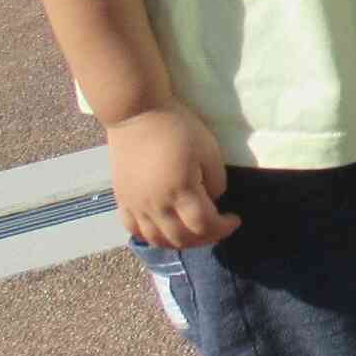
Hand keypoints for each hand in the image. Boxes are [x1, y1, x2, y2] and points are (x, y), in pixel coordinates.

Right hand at [108, 105, 234, 247]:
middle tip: (217, 228)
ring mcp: (135, 204)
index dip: (223, 228)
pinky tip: (162, 230)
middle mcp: (156, 204)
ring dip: (179, 242)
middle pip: (182, 238)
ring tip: (193, 232)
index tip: (234, 219)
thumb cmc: (177, 127)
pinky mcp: (121, 199)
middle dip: (205, 238)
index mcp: (180, 190)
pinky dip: (150, 236)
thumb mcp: (209, 150)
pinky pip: (133, 229)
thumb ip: (216, 182)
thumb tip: (212, 200)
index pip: (204, 225)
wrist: (136, 112)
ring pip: (157, 239)